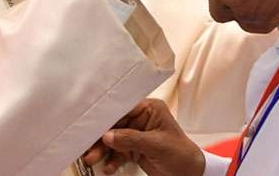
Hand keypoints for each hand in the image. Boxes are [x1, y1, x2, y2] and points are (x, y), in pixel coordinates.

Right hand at [85, 99, 204, 175]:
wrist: (190, 174)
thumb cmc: (182, 154)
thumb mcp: (156, 145)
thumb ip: (131, 139)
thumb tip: (107, 135)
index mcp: (150, 109)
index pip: (123, 109)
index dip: (107, 116)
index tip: (91, 123)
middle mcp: (142, 119)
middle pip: (114, 125)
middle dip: (101, 138)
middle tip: (88, 147)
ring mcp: (137, 135)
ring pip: (113, 140)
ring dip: (102, 150)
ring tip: (92, 159)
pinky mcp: (134, 150)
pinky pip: (118, 153)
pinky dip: (112, 160)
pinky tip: (108, 167)